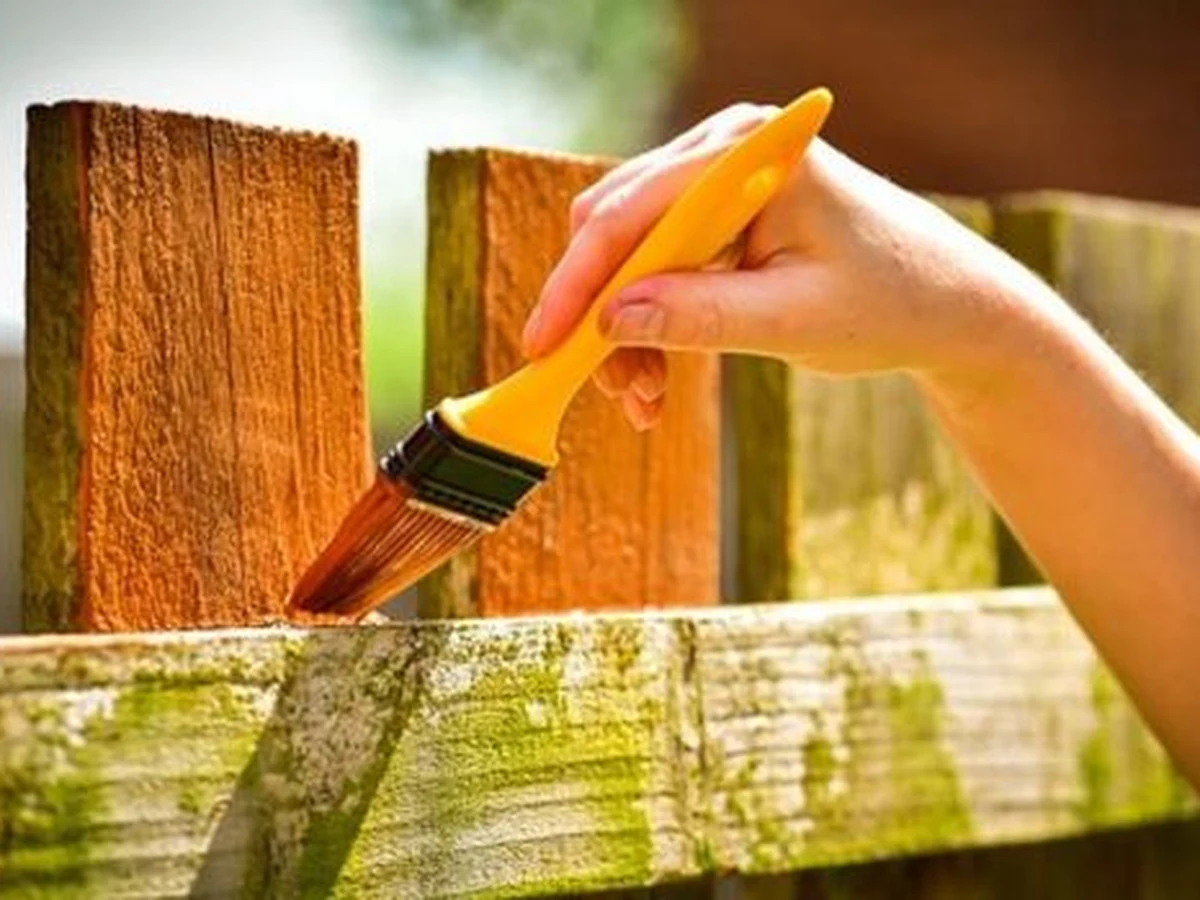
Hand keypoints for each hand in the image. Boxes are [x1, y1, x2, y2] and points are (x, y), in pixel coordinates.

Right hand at [521, 102, 1042, 428]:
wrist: (947, 305)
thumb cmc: (890, 302)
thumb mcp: (794, 322)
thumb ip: (702, 318)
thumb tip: (611, 321)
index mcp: (749, 155)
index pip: (632, 212)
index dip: (577, 283)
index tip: (543, 346)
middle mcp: (724, 152)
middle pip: (615, 228)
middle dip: (599, 314)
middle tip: (610, 389)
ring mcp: (719, 182)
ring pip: (628, 255)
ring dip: (623, 330)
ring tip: (643, 401)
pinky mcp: (718, 219)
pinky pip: (656, 269)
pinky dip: (648, 325)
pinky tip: (656, 381)